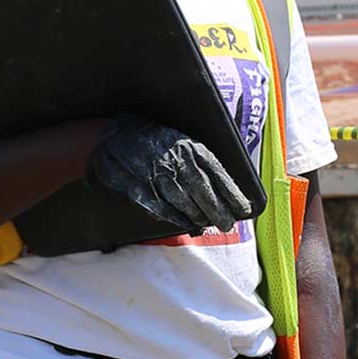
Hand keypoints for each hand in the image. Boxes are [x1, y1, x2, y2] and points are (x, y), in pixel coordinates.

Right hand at [87, 115, 249, 235]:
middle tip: (226, 224)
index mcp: (190, 147)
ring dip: (196, 215)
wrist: (113, 133)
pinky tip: (182, 222)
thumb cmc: (153, 140)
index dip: (233, 194)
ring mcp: (155, 173)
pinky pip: (159, 207)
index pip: (218, 174)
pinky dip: (173, 217)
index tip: (244, 209)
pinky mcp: (136, 186)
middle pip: (203, 191)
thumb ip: (200, 161)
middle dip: (217, 211)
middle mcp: (175, 159)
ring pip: (183, 201)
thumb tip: (225, 191)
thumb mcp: (181, 141)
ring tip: (204, 223)